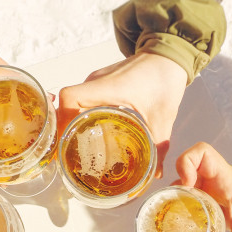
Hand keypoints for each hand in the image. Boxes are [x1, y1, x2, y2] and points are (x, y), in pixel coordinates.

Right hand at [57, 52, 187, 177]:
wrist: (169, 56)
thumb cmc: (164, 80)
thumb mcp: (162, 118)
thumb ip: (159, 147)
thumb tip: (156, 175)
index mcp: (107, 87)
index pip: (70, 97)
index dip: (62, 120)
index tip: (65, 142)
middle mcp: (97, 82)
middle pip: (66, 104)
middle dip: (64, 129)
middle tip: (70, 153)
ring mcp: (97, 81)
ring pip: (73, 102)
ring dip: (71, 122)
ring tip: (77, 147)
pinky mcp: (101, 83)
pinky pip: (83, 100)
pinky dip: (81, 116)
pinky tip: (90, 134)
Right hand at [174, 142, 231, 231]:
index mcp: (229, 181)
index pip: (202, 153)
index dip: (186, 163)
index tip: (184, 186)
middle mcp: (221, 181)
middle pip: (189, 169)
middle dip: (176, 186)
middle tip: (170, 210)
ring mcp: (220, 190)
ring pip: (192, 185)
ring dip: (181, 198)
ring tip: (173, 219)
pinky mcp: (222, 201)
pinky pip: (199, 199)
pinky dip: (190, 209)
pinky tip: (187, 227)